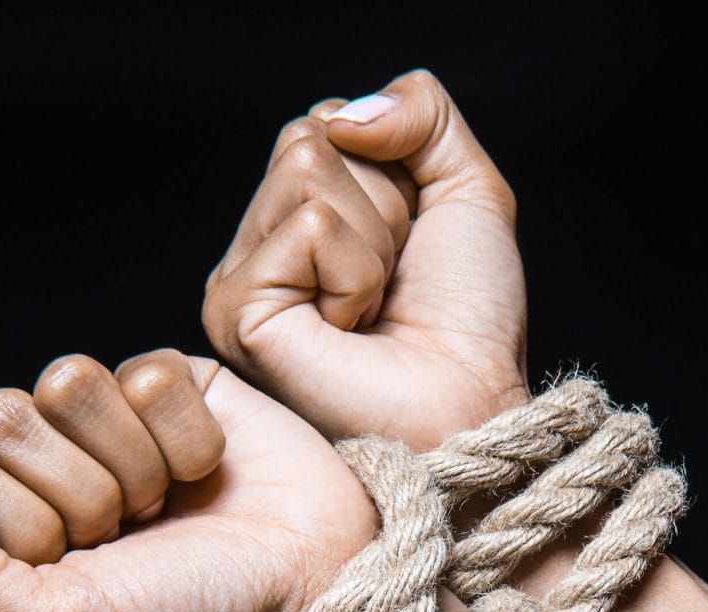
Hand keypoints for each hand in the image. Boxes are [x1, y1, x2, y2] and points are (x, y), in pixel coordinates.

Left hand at [0, 350, 374, 611]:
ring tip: (170, 505)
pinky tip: (209, 474)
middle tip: (134, 534)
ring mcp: (109, 421)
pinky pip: (146, 372)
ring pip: (70, 382)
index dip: (26, 518)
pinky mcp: (175, 385)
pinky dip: (187, 435)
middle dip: (81, 489)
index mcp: (3, 527)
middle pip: (4, 417)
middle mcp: (49, 467)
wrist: (311, 590)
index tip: (87, 564)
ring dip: (134, 459)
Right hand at [202, 68, 529, 449]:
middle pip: (309, 137)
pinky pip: (310, 227)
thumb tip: (346, 113)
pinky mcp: (235, 311)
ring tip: (372, 309)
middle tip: (393, 282)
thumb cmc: (470, 322)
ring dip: (373, 241)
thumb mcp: (468, 189)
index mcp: (302, 215)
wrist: (472, 404)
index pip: (329, 121)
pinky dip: (356, 274)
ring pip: (307, 169)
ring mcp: (238, 278)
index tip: (411, 249)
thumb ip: (421, 112)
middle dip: (384, 202)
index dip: (396, 173)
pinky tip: (350, 330)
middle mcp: (260, 244)